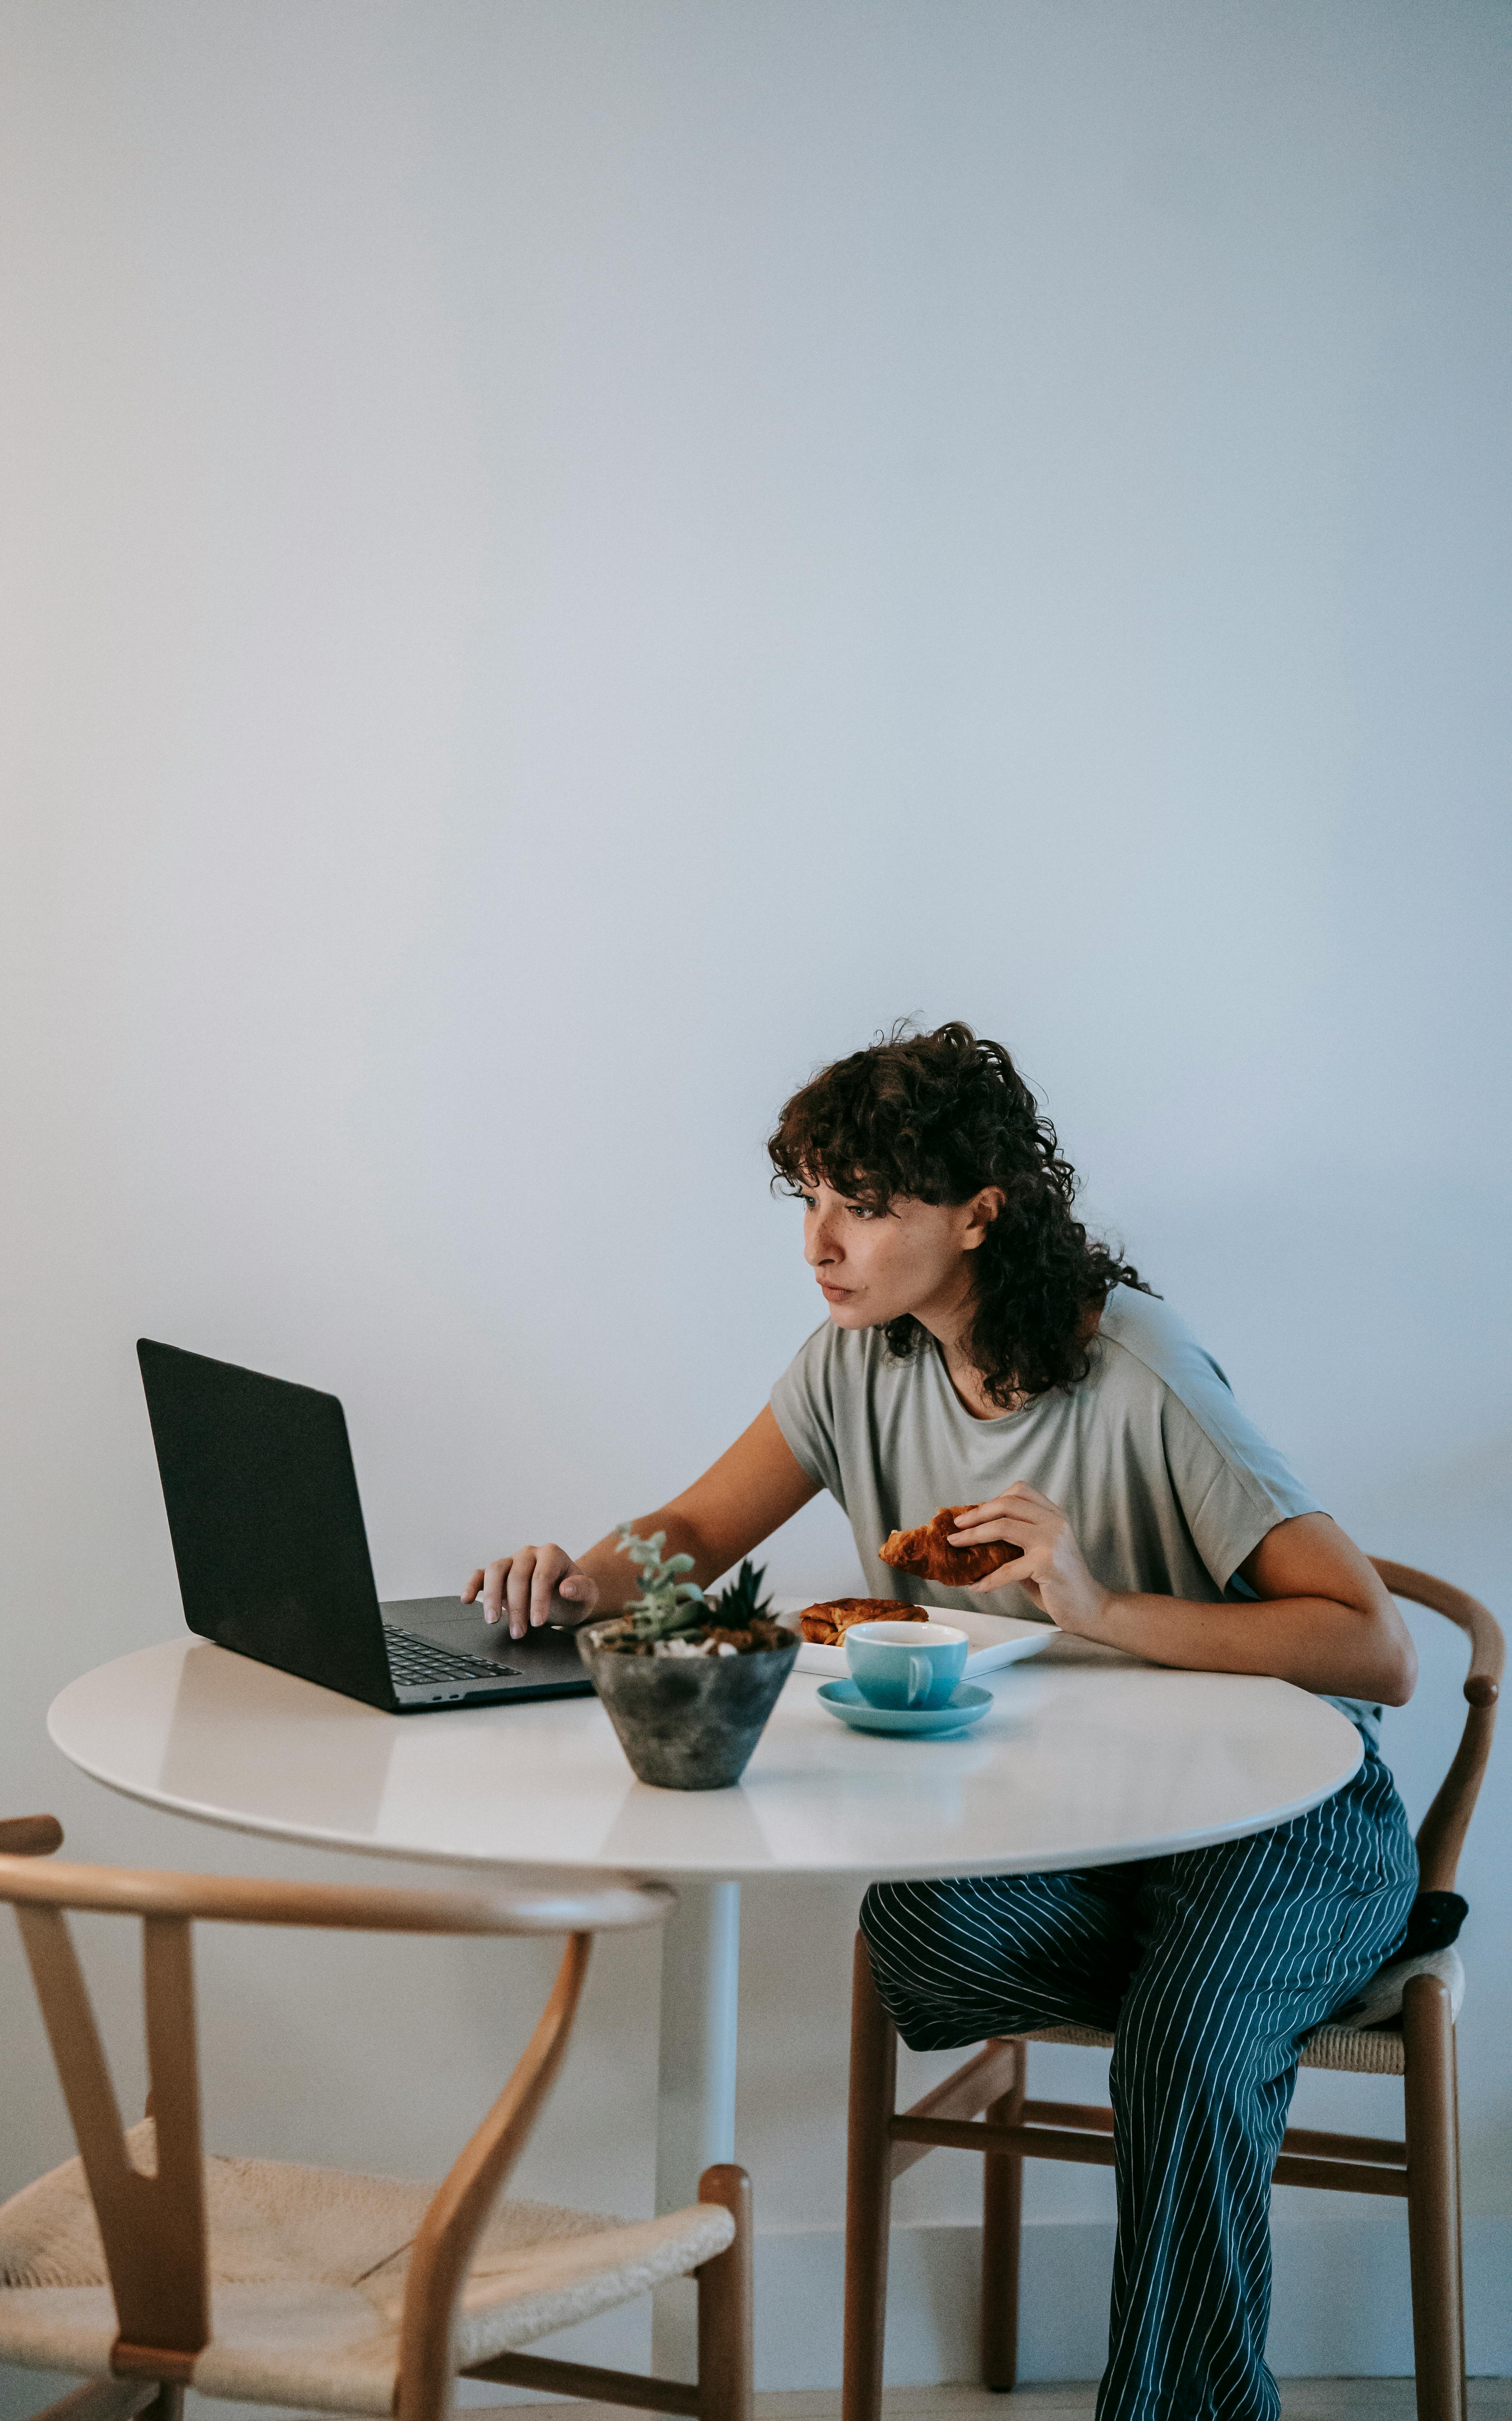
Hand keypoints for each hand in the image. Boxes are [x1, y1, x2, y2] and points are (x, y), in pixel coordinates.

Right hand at [462, 1546, 598, 1639]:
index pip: (541, 1576)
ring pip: (495, 1571)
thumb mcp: (588, 1594)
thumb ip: (582, 1589)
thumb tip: (567, 1588)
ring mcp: (511, 1561)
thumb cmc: (575, 1595)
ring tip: (492, 1620)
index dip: (538, 1600)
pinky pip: (480, 1575)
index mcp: (552, 1554)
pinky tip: (466, 1599)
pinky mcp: (498, 1573)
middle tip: (518, 1632)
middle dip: (517, 1607)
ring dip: (492, 1597)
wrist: (566, 1596)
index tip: (537, 1622)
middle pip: (517, 1576)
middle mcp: (529, 1554)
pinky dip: (472, 1585)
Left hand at [948, 1487, 1110, 1635]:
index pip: (1020, 1491)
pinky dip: (987, 1579)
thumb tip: (978, 1533)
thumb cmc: (1060, 1582)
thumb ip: (1018, 1539)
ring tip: (956, 1546)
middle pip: (1007, 1504)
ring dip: (973, 1536)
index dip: (992, 1500)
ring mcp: (1052, 1541)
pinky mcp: (1047, 1565)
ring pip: (1003, 1527)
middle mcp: (1055, 1522)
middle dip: (976, 1514)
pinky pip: (1006, 1569)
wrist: (1090, 1607)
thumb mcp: (1040, 1551)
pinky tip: (976, 1587)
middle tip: (956, 1526)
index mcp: (1054, 1515)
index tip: (972, 1514)